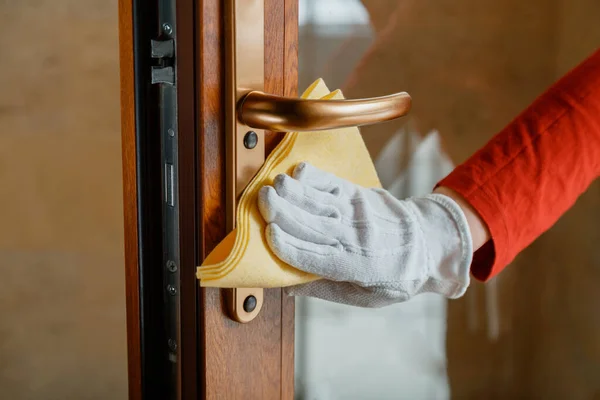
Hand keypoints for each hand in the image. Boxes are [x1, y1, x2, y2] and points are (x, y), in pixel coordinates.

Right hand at [258, 162, 472, 307]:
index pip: (316, 257)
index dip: (290, 246)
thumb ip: (324, 290)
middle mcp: (356, 238)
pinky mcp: (362, 195)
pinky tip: (299, 173)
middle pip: (314, 225)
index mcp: (356, 267)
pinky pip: (336, 185)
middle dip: (285, 212)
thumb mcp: (364, 297)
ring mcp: (359, 213)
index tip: (268, 235)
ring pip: (322, 203)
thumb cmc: (395, 276)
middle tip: (262, 201)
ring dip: (296, 193)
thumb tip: (286, 289)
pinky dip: (317, 178)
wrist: (431, 244)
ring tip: (274, 186)